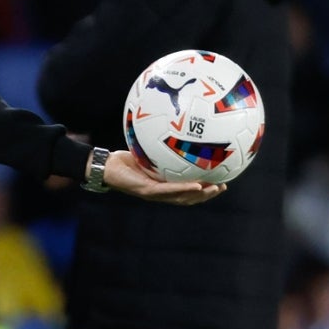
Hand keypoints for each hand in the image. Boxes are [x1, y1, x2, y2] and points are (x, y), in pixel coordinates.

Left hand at [102, 150, 225, 204]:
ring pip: (181, 198)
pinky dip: (183, 189)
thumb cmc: (124, 159)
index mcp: (162, 186)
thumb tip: (174, 129)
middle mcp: (160, 193)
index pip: (187, 192)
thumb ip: (160, 147)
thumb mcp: (146, 152)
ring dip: (200, 195)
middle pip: (188, 199)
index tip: (219, 182)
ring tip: (214, 188)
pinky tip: (196, 185)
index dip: (203, 190)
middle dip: (206, 195)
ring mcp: (154, 194)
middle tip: (223, 187)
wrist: (106, 166)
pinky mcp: (147, 190)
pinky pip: (168, 190)